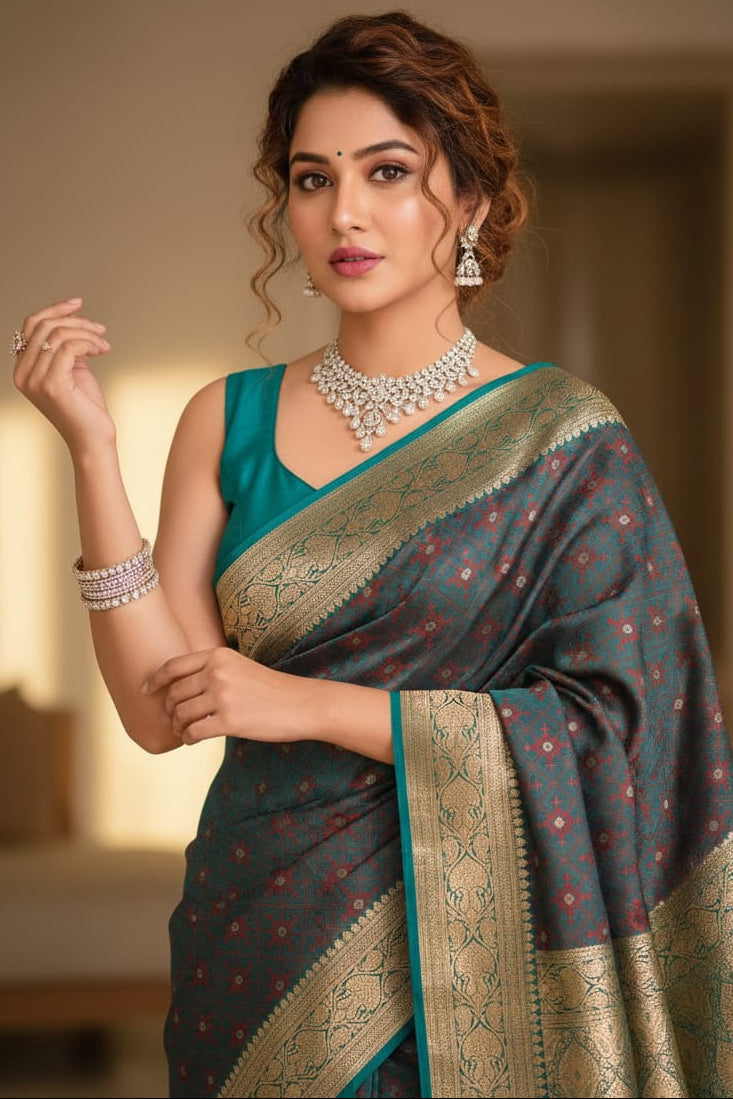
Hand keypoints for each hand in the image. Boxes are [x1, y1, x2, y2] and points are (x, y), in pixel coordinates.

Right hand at [13, 297, 113, 453]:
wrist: (93, 438)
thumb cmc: (86, 407)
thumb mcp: (71, 369)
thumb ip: (63, 347)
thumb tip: (72, 319)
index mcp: (23, 369)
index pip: (31, 325)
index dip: (55, 310)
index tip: (78, 304)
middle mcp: (23, 374)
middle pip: (44, 325)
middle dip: (76, 321)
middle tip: (100, 330)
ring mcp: (35, 380)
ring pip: (58, 334)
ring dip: (87, 333)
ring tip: (103, 345)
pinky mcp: (52, 384)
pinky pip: (69, 347)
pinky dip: (89, 343)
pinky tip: (102, 351)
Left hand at [142, 647, 303, 745]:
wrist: (301, 703)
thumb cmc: (271, 689)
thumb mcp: (240, 667)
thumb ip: (212, 670)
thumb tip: (178, 687)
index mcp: (218, 656)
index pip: (174, 666)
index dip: (154, 680)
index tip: (145, 691)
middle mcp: (217, 672)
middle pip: (175, 693)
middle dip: (169, 709)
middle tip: (173, 720)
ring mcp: (222, 696)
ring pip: (181, 714)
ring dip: (178, 726)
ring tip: (184, 731)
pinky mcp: (229, 721)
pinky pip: (193, 732)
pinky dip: (188, 738)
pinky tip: (193, 740)